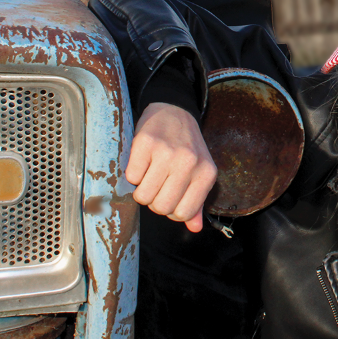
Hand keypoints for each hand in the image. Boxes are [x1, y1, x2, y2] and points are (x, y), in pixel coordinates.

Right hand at [125, 102, 216, 231]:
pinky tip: (141, 163)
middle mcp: (189, 163)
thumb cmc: (187, 146)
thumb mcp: (199, 171)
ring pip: (144, 196)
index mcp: (206, 174)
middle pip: (161, 207)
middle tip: (156, 186)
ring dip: (141, 190)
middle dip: (154, 202)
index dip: (171, 210)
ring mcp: (168, 152)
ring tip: (148, 176)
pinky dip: (132, 174)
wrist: (174, 110)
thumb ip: (197, 201)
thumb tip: (194, 228)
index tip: (168, 196)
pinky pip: (131, 177)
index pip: (183, 213)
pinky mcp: (146, 143)